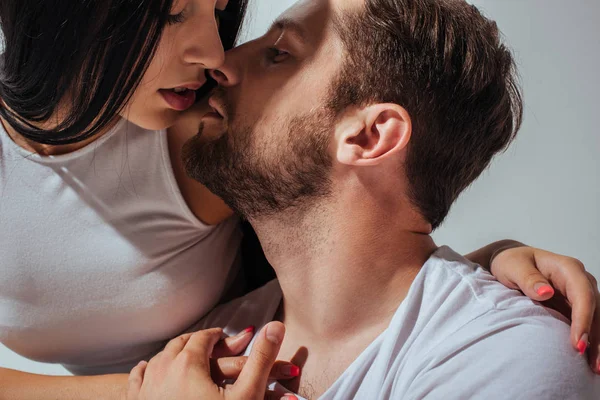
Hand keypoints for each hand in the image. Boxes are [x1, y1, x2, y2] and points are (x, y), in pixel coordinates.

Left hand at [127, 322, 295, 399]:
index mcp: (189, 363)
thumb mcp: (247, 395)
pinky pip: (137, 379)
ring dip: (174, 353)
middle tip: (208, 343)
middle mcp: (162, 370)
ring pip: (158, 358)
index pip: (204, 338)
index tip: (225, 336)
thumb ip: (261, 358)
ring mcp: (146, 389)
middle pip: (179, 344)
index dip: (217, 335)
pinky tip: (147, 368)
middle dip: (196, 341)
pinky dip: (145, 369)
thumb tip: (275, 326)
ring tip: (185, 355)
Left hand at [490, 245, 599, 372]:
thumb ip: (527, 278)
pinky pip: (587, 323)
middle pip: (595, 309)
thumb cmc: (511, 262)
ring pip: (595, 318)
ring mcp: (579, 294)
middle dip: (595, 337)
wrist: (511, 263)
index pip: (582, 294)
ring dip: (596, 343)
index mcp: (567, 268)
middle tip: (592, 363)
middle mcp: (579, 280)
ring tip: (595, 367)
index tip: (578, 342)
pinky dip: (589, 340)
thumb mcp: (512, 266)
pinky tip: (588, 359)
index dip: (583, 319)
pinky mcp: (575, 306)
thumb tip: (545, 292)